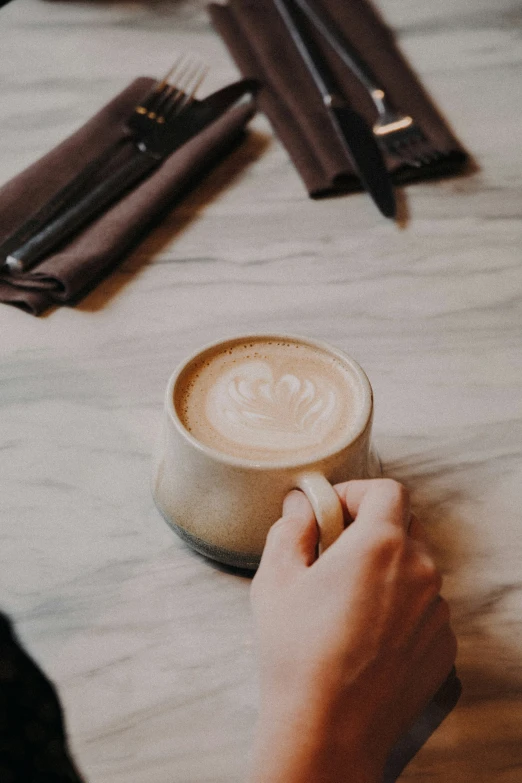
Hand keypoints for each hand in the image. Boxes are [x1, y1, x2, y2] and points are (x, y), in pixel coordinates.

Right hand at [249, 479, 456, 782]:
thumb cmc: (297, 654)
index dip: (358, 492)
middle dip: (372, 528)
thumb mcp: (276, 580)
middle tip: (335, 552)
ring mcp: (435, 609)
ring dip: (387, 568)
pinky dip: (401, 606)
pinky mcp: (442, 644)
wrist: (328, 730)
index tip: (333, 512)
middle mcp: (419, 570)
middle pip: (406, 525)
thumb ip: (290, 529)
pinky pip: (424, 607)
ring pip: (416, 567)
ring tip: (348, 599)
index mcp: (380, 544)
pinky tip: (366, 633)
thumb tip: (300, 505)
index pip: (388, 491)